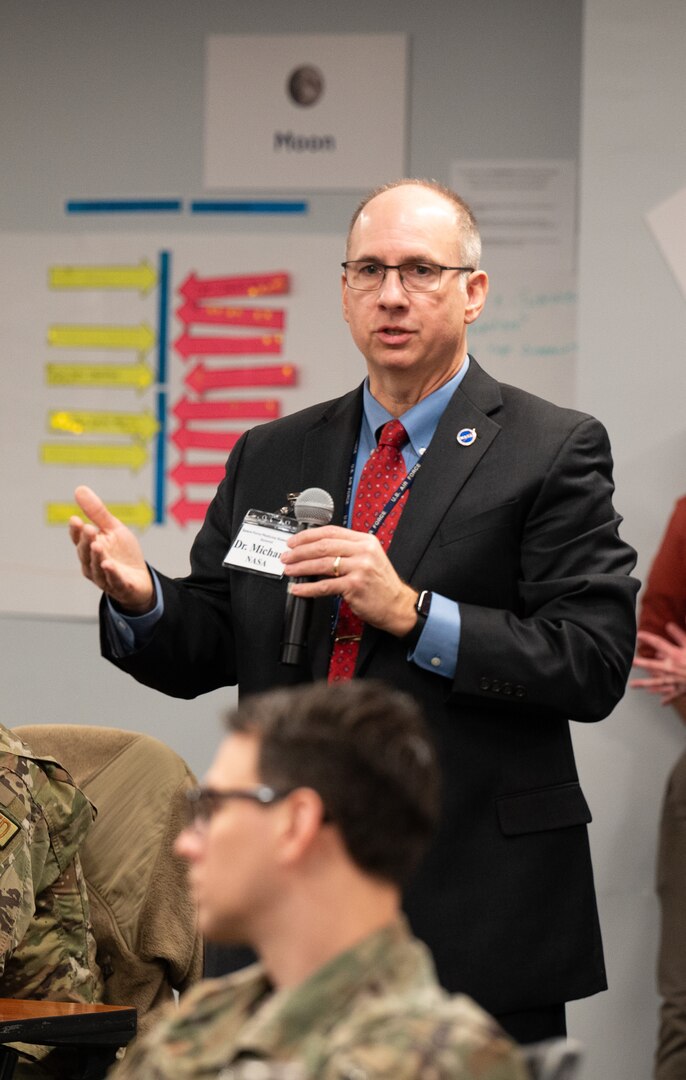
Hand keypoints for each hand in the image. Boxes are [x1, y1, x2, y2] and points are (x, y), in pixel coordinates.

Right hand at [69, 486, 154, 612]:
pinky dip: (111, 574)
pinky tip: (109, 565)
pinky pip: (114, 581)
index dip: (76, 531)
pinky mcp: (119, 587)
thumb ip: (97, 513)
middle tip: (89, 529)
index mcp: (89, 548)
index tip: (75, 520)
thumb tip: (79, 489)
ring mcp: (104, 577)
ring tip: (97, 545)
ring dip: (96, 556)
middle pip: (86, 553)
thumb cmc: (123, 553)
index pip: (79, 539)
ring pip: (97, 568)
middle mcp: (92, 564)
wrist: (140, 578)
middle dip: (86, 541)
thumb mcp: (113, 529)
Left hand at [281, 525, 417, 636]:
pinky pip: (325, 585)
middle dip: (300, 551)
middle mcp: (363, 551)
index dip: (308, 536)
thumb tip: (316, 549)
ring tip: (289, 570)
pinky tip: (298, 589)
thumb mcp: (369, 558)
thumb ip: (348, 550)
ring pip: (322, 564)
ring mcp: (360, 568)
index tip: (294, 541)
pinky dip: (308, 588)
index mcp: (365, 541)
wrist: (397, 605)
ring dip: (301, 567)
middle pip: (323, 546)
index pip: (331, 531)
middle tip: (286, 556)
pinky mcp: (355, 586)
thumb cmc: (381, 584)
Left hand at [631, 622, 685, 703]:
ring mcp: (675, 680)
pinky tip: (661, 703)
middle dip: (639, 663)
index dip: (648, 638)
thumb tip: (668, 624)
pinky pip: (672, 695)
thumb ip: (680, 635)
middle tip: (628, 662)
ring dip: (644, 684)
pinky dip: (667, 698)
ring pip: (656, 683)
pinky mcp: (681, 689)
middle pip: (651, 665)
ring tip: (632, 685)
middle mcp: (671, 668)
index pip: (658, 643)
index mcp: (675, 655)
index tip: (638, 634)